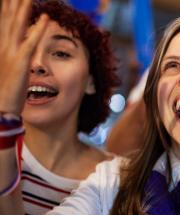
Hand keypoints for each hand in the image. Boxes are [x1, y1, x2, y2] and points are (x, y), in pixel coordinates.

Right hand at [0, 0, 47, 115]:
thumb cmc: (6, 91)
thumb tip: (20, 49)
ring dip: (24, 8)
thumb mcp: (8, 68)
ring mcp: (11, 53)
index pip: (4, 21)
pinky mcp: (21, 62)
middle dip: (12, 2)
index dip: (7, 7)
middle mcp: (4, 47)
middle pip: (8, 18)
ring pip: (18, 25)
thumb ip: (14, 56)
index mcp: (1, 47)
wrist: (0, 109)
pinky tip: (45, 17)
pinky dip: (38, 29)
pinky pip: (31, 43)